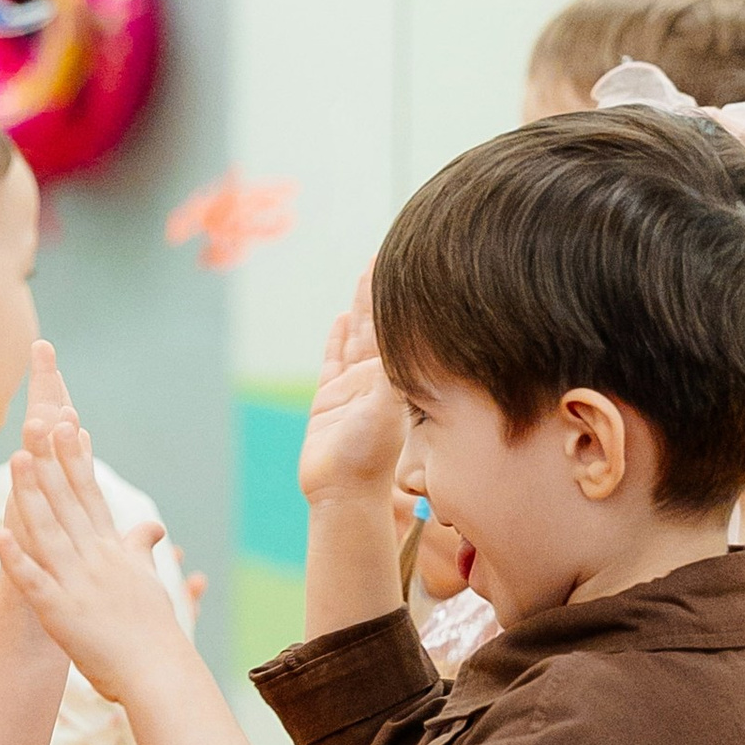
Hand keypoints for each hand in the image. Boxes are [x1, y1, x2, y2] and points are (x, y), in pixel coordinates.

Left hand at [0, 405, 188, 697]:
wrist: (159, 674)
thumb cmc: (155, 633)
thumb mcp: (149, 582)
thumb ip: (142, 550)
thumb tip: (153, 526)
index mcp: (113, 552)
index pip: (91, 497)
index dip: (76, 461)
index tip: (67, 426)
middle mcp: (96, 560)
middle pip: (68, 503)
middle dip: (50, 462)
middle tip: (37, 421)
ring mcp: (77, 584)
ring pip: (48, 531)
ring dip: (30, 495)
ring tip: (15, 459)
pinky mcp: (60, 613)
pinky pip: (33, 581)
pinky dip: (15, 557)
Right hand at [298, 271, 407, 507]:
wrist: (342, 491)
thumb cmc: (369, 455)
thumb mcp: (387, 407)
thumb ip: (391, 373)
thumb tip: (401, 335)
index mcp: (394, 376)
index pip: (399, 325)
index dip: (402, 294)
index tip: (415, 261)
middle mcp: (376, 377)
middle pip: (379, 322)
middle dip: (383, 289)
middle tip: (390, 253)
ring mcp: (353, 387)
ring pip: (357, 334)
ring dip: (362, 306)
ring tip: (367, 275)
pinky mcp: (329, 399)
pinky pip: (333, 359)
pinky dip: (337, 338)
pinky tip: (341, 319)